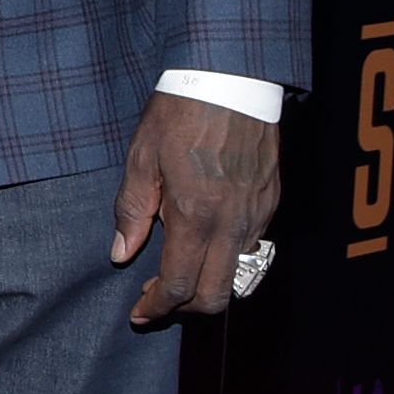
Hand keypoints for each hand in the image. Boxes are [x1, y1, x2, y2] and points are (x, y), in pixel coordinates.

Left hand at [111, 90, 281, 324]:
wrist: (230, 81)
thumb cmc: (179, 115)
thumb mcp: (141, 159)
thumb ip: (132, 211)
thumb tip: (122, 253)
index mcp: (196, 217)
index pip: (180, 286)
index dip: (157, 307)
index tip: (141, 312)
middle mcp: (233, 224)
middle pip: (216, 296)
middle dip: (185, 308)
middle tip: (157, 299)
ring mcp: (258, 215)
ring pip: (240, 277)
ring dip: (209, 285)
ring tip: (180, 273)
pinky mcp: (271, 203)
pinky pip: (253, 248)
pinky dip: (229, 259)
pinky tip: (205, 243)